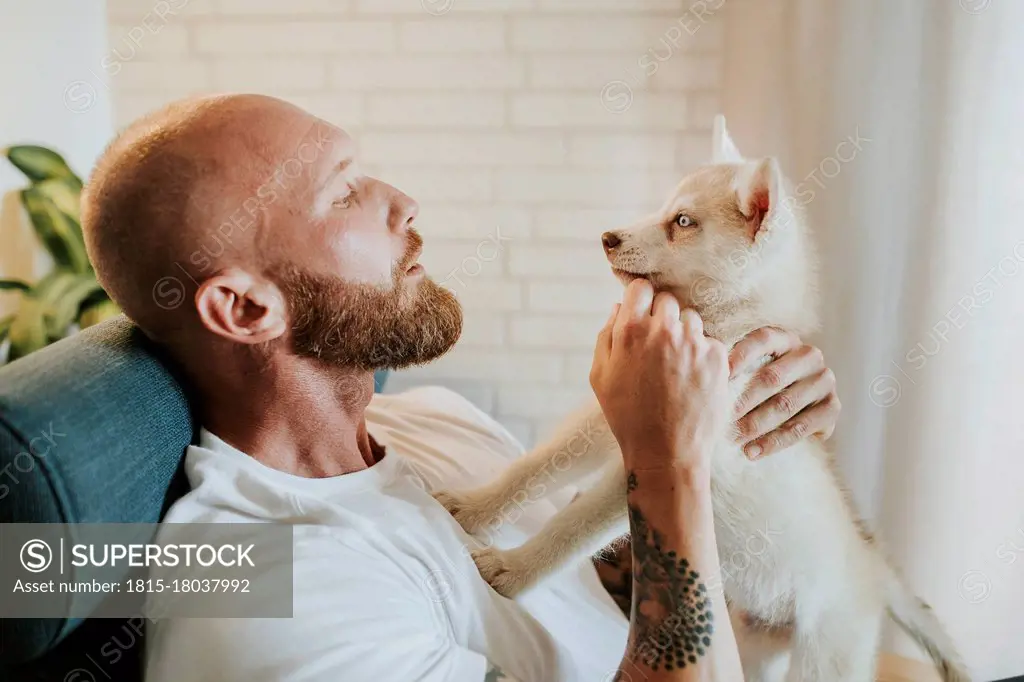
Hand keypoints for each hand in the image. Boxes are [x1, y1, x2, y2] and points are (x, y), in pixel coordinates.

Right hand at [590, 279, 729, 471]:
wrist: (666, 453)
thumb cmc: (628, 417)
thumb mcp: (600, 377)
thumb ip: (606, 336)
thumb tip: (618, 308)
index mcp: (631, 332)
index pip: (641, 288)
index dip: (640, 299)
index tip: (641, 312)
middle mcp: (665, 330)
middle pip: (667, 300)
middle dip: (662, 317)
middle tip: (658, 345)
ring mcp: (694, 343)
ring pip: (691, 319)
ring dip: (684, 334)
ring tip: (676, 365)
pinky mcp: (718, 357)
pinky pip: (710, 341)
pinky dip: (703, 354)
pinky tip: (692, 377)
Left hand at [729, 326, 840, 458]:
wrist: (799, 410)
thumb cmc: (763, 385)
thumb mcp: (752, 369)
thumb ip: (734, 365)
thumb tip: (701, 365)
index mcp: (786, 340)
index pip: (763, 339)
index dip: (741, 355)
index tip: (720, 374)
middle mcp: (809, 355)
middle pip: (772, 377)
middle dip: (744, 399)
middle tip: (722, 416)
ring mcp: (824, 381)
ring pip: (786, 404)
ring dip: (757, 424)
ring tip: (734, 438)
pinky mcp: (832, 407)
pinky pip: (800, 428)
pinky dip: (774, 442)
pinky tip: (752, 451)